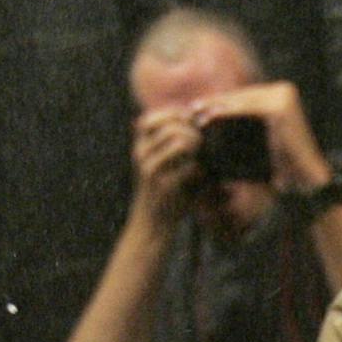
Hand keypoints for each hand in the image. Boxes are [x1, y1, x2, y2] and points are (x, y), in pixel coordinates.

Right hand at [128, 104, 204, 226]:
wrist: (152, 226)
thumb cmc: (164, 190)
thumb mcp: (163, 162)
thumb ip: (174, 139)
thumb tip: (197, 115)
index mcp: (140, 146)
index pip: (153, 117)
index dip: (175, 116)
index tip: (191, 127)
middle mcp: (140, 154)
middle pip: (172, 127)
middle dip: (192, 133)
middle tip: (201, 146)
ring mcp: (150, 170)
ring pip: (181, 141)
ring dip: (197, 147)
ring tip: (202, 159)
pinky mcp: (165, 187)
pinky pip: (191, 166)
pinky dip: (201, 169)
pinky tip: (202, 176)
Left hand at [192, 80, 331, 192]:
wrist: (305, 181)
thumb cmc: (280, 166)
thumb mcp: (259, 139)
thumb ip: (243, 125)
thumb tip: (212, 117)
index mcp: (281, 95)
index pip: (245, 96)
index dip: (221, 101)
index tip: (198, 108)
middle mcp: (284, 91)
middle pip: (242, 96)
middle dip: (216, 101)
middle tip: (193, 108)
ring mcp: (284, 97)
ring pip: (242, 100)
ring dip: (217, 105)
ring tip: (196, 113)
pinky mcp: (280, 107)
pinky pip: (246, 108)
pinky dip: (227, 112)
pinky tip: (209, 116)